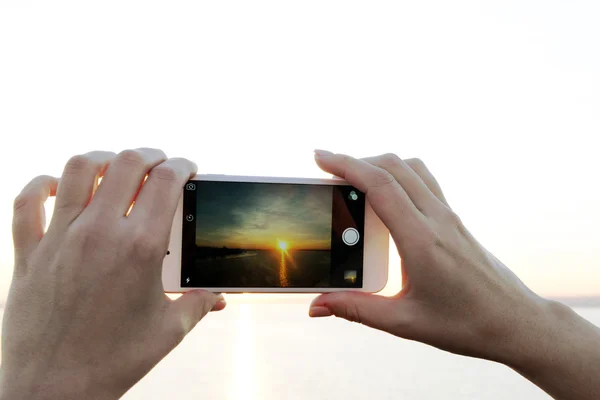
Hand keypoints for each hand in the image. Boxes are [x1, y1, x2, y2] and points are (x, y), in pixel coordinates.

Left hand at [1, 149, 225, 399]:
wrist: (53, 389)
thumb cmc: (114, 361)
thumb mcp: (168, 330)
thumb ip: (199, 304)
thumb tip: (219, 296)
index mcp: (139, 248)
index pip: (167, 181)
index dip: (183, 165)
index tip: (188, 169)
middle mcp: (99, 233)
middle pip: (126, 163)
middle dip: (150, 155)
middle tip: (159, 163)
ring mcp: (59, 239)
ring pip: (76, 169)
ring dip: (101, 158)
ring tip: (114, 165)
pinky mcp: (29, 252)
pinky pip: (27, 202)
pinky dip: (41, 185)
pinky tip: (57, 187)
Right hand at [308, 151, 549, 363]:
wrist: (516, 322)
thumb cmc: (465, 325)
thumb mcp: (404, 322)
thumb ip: (356, 310)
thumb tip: (317, 306)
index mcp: (422, 241)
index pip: (380, 186)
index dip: (346, 165)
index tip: (320, 158)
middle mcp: (437, 220)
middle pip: (394, 166)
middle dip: (356, 160)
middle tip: (327, 169)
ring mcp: (449, 216)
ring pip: (412, 168)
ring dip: (380, 165)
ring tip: (353, 180)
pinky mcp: (454, 220)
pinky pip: (424, 182)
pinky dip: (398, 176)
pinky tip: (385, 199)